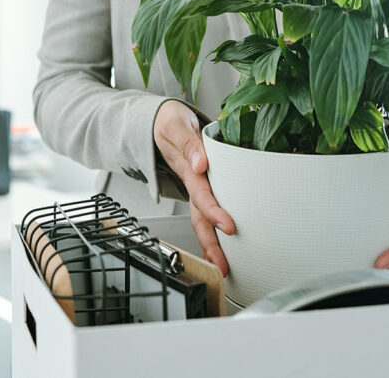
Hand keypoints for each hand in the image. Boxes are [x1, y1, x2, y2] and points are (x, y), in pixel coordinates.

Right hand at [154, 100, 233, 275]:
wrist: (159, 121)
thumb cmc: (170, 123)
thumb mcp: (177, 125)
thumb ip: (189, 144)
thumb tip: (201, 163)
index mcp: (189, 170)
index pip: (203, 196)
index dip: (214, 212)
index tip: (228, 227)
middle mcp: (192, 183)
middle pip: (199, 218)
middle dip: (210, 243)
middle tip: (223, 264)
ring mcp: (195, 187)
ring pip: (201, 220)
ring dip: (211, 243)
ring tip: (223, 266)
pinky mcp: (201, 187)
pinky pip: (206, 211)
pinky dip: (213, 232)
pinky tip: (225, 246)